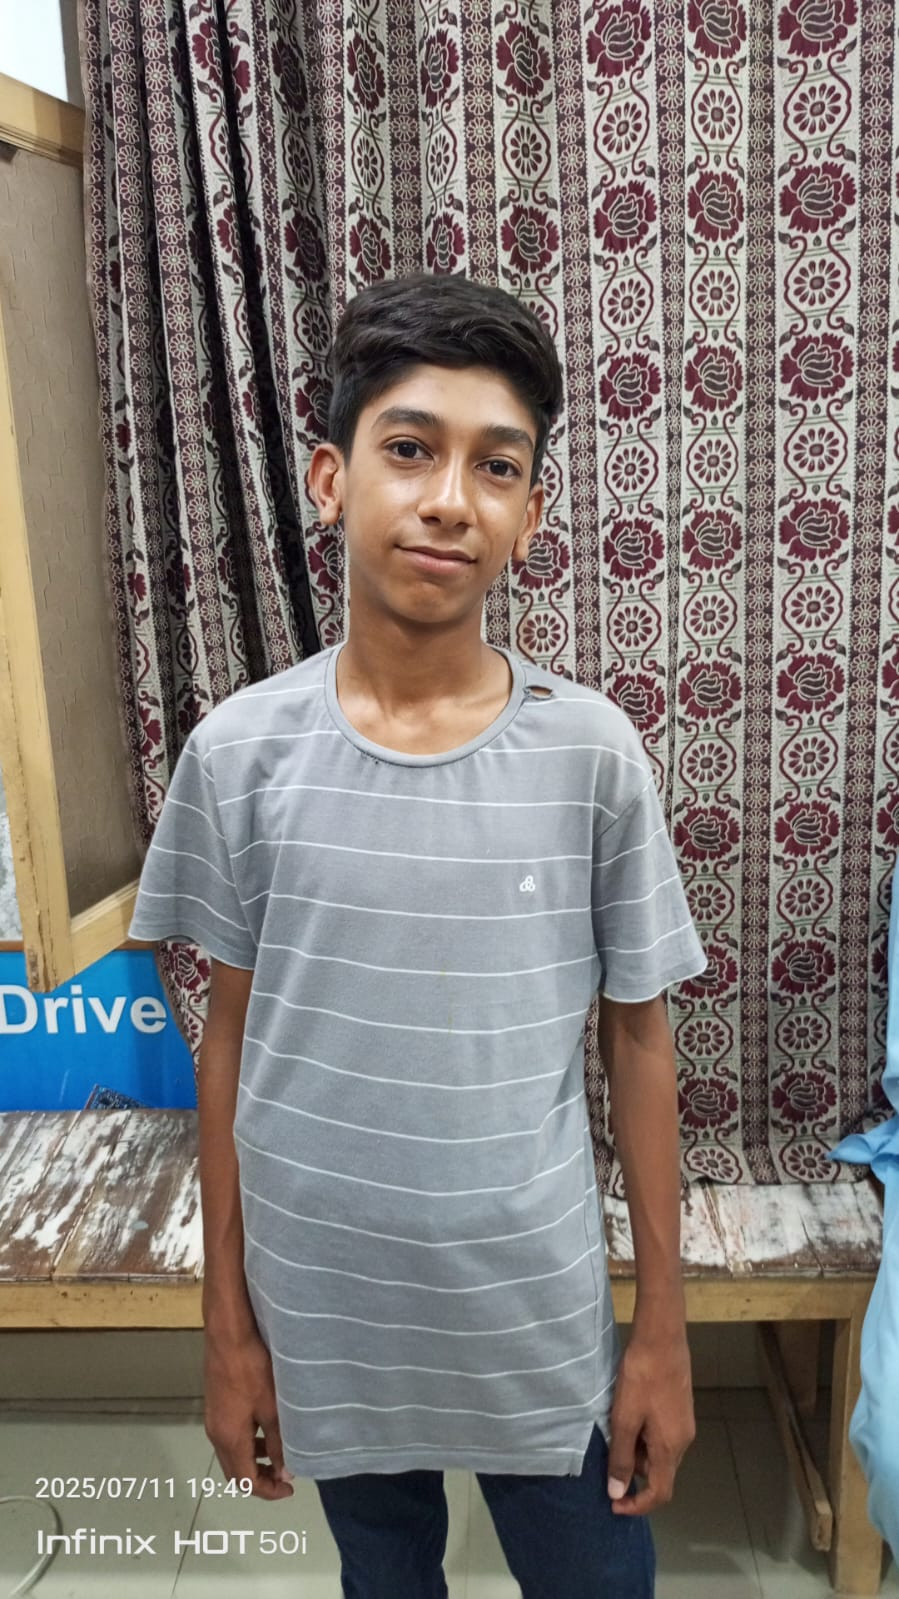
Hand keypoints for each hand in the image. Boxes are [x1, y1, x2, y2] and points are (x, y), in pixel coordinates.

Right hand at [204, 1329, 293, 1500]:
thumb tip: (285, 1472)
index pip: (245, 1481)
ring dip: (253, 1460)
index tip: (289, 1488)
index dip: (268, 1491)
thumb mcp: (271, 1409)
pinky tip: (264, 1427)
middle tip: (284, 1476)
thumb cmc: (251, 1370)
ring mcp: (213, 1418)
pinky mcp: (216, 1403)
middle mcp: (216, 1433)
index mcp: (229, 1439)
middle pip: (234, 1472)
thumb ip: (278, 1443)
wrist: (227, 1335)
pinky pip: (230, 1435)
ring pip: (232, 1453)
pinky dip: (247, 1442)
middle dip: (259, 1479)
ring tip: (278, 1452)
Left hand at [606, 1328, 694, 1514]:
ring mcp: (684, 1424)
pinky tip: (629, 1414)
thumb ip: (621, 1457)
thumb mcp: (624, 1419)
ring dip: (637, 1451)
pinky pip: (662, 1436)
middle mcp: (683, 1441)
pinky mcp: (681, 1408)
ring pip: (659, 1453)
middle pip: (659, 1473)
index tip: (614, 1504)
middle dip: (633, 1472)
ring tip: (616, 1426)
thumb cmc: (641, 1378)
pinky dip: (643, 1435)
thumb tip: (618, 1493)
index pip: (660, 1493)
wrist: (662, 1338)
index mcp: (671, 1447)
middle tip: (608, 1451)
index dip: (637, 1505)